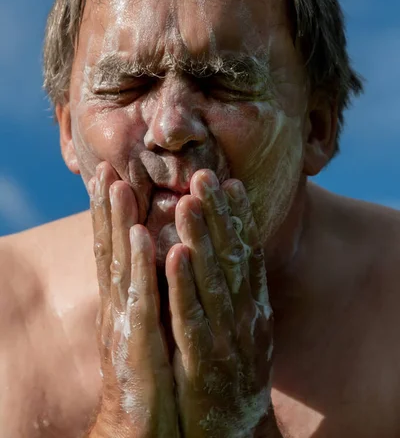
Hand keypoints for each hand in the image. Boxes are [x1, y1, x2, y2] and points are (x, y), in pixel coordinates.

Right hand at [88, 162, 179, 437]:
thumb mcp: (152, 325)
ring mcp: (126, 324)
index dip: (111, 213)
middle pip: (112, 249)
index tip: (111, 175)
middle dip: (108, 208)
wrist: (145, 428)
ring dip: (120, 225)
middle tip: (106, 169)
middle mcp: (119, 306)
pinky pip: (143, 299)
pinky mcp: (140, 343)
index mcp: (125, 300)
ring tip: (119, 188)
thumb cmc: (153, 372)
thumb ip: (152, 292)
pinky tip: (145, 237)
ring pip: (122, 266)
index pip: (116, 248)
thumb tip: (161, 257)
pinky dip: (142, 266)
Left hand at [165, 169, 274, 436]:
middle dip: (218, 215)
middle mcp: (245, 318)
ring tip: (187, 201)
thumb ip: (236, 296)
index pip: (247, 255)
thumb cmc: (231, 375)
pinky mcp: (203, 362)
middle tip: (206, 175)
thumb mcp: (242, 332)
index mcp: (253, 309)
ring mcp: (227, 339)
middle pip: (231, 258)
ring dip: (200, 239)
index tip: (231, 183)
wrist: (232, 434)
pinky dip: (184, 285)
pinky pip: (192, 318)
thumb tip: (227, 257)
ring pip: (212, 280)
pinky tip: (174, 254)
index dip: (240, 218)